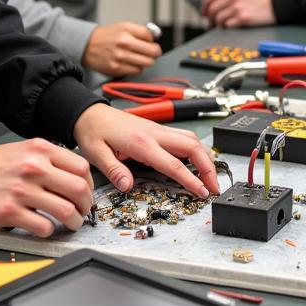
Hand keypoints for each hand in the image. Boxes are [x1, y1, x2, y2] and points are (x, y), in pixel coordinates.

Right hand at [0, 138, 94, 237]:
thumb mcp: (24, 150)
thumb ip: (49, 159)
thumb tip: (76, 178)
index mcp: (40, 150)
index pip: (81, 167)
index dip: (89, 184)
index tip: (86, 193)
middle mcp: (34, 167)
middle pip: (79, 189)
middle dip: (86, 205)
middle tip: (83, 211)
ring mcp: (22, 190)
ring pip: (66, 211)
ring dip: (73, 222)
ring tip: (70, 223)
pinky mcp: (10, 212)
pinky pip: (43, 227)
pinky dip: (50, 230)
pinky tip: (45, 227)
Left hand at [72, 103, 219, 198]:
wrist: (91, 113)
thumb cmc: (93, 132)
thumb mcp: (96, 154)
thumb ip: (114, 170)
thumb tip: (128, 186)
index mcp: (142, 143)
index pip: (174, 164)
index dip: (192, 180)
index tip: (203, 192)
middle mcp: (155, 134)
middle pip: (193, 147)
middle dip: (208, 167)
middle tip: (214, 187)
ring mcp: (158, 130)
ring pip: (191, 139)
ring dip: (205, 156)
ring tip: (211, 175)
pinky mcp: (158, 130)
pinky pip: (184, 137)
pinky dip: (196, 148)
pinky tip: (197, 159)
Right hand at [83, 21, 160, 76]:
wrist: (87, 46)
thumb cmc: (107, 36)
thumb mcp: (123, 26)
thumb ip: (141, 31)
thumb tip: (156, 36)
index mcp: (126, 30)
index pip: (150, 37)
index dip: (152, 40)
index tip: (149, 42)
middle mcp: (124, 43)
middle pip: (153, 52)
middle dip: (154, 52)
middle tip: (150, 52)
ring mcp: (120, 57)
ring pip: (147, 63)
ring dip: (146, 61)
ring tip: (139, 58)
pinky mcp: (116, 69)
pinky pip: (136, 71)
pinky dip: (136, 68)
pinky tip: (130, 63)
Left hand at [201, 0, 274, 27]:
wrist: (277, 0)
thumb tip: (214, 6)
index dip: (204, 7)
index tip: (204, 13)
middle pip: (212, 10)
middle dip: (210, 18)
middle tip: (212, 23)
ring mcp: (237, 7)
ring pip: (218, 19)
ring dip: (218, 24)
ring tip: (223, 26)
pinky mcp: (243, 18)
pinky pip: (227, 25)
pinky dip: (227, 27)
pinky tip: (232, 26)